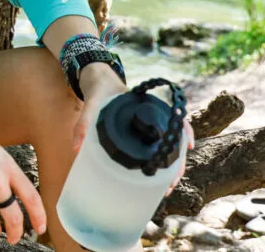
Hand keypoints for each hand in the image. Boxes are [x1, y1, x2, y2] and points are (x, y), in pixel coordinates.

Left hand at [71, 64, 194, 196]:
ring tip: (166, 187)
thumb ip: (83, 122)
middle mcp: (154, 113)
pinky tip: (161, 175)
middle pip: (175, 137)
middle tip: (169, 185)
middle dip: (177, 162)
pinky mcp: (142, 129)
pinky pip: (157, 144)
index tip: (187, 148)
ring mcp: (150, 122)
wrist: (96, 77)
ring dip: (172, 165)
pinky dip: (162, 159)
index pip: (176, 117)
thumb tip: (77, 148)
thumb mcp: (91, 101)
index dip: (184, 132)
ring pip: (169, 144)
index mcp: (148, 104)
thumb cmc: (98, 87)